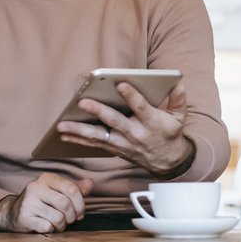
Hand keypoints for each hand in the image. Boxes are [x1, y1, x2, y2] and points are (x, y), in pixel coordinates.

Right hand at [0, 174, 93, 232]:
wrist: (13, 213)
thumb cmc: (41, 202)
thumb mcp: (57, 192)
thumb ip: (74, 188)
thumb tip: (91, 182)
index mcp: (46, 178)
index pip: (72, 189)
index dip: (81, 204)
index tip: (80, 213)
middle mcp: (35, 187)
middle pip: (65, 204)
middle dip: (71, 216)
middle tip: (69, 220)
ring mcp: (28, 202)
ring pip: (57, 217)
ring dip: (61, 225)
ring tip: (57, 223)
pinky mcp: (24, 216)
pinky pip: (47, 227)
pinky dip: (50, 230)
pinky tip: (46, 226)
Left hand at [56, 82, 193, 176]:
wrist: (167, 161)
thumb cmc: (169, 132)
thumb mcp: (179, 116)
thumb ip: (178, 99)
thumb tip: (178, 81)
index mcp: (151, 123)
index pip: (141, 107)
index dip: (132, 95)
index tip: (121, 83)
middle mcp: (135, 134)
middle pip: (114, 121)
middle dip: (98, 111)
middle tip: (83, 101)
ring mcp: (122, 144)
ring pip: (98, 136)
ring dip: (79, 130)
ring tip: (61, 124)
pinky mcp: (114, 149)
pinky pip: (93, 145)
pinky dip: (77, 140)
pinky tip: (63, 135)